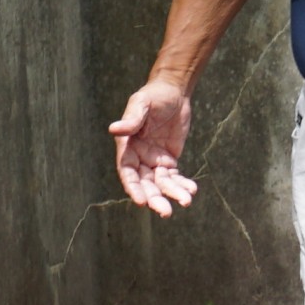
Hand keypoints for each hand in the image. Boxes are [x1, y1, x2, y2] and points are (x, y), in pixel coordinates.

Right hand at [111, 79, 201, 212]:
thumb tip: (114, 129)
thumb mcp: (141, 104)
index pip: (127, 172)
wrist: (173, 91)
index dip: (133, 188)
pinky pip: (175, 177)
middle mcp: (139, 157)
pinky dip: (182, 184)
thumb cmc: (153, 95)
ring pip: (161, 184)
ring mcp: (154, 160)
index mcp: (127, 147)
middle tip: (166, 212)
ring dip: (172, 194)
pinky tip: (191, 190)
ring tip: (186, 201)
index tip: (141, 201)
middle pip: (145, 184)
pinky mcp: (169, 160)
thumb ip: (132, 119)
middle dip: (155, 198)